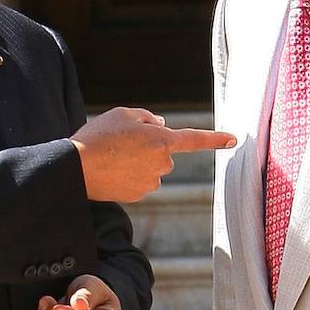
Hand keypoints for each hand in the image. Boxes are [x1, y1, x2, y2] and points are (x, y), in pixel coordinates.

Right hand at [71, 107, 234, 201]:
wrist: (76, 167)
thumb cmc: (99, 135)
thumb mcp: (123, 114)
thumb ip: (148, 118)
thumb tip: (162, 126)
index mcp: (163, 140)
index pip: (195, 139)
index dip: (215, 138)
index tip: (233, 139)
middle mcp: (163, 163)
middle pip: (164, 154)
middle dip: (150, 149)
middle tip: (122, 143)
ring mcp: (151, 182)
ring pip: (152, 170)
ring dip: (138, 163)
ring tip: (113, 157)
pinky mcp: (139, 195)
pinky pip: (140, 183)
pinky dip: (129, 177)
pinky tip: (112, 171)